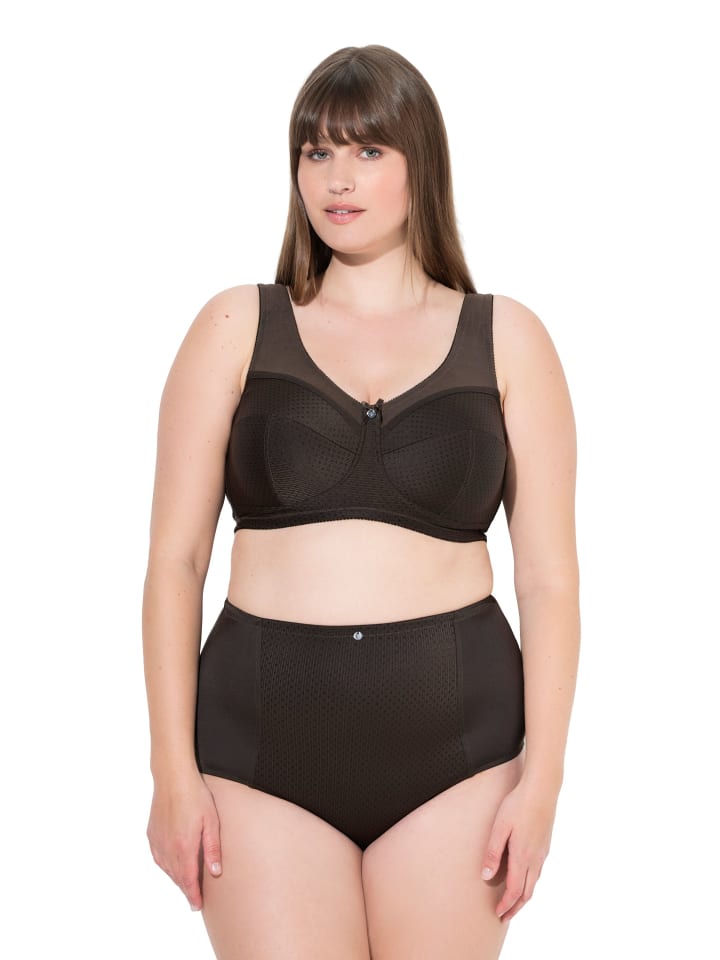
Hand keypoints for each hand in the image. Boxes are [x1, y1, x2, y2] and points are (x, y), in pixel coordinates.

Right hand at [147, 773, 221, 910]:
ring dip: (176, 879)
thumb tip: (215, 872)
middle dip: (186, 890)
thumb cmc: (196, 796)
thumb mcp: (211, 821)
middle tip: (194, 899)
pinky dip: (166, 866)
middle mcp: (168, 848)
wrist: (173, 778)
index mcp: (184, 846)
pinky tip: (171, 866)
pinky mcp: (152, 834)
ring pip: (167, 869)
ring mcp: (158, 841)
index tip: (197, 906)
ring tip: (186, 884)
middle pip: (177, 877)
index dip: (193, 895)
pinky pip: (158, 858)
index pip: (188, 879)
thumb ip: (212, 848)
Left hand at [481, 778, 557, 921]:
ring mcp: (543, 852)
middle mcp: (535, 859)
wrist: (542, 789)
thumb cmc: (518, 805)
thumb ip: (493, 852)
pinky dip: (530, 883)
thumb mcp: (500, 827)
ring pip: (534, 883)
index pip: (514, 890)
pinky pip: (538, 872)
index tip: (498, 914)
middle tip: (505, 916)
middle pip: (527, 893)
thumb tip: (486, 876)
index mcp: (522, 856)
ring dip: (523, 896)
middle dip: (515, 907)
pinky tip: (525, 878)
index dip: (506, 905)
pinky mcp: (545, 845)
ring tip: (514, 902)